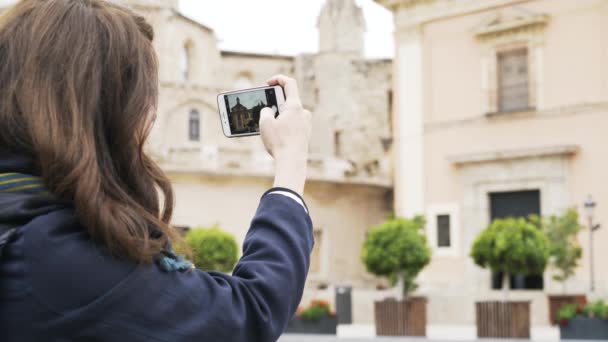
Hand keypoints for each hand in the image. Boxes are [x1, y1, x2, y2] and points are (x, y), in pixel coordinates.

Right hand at [259, 75, 311, 195]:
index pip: (289, 83)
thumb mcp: (265, 123)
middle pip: (288, 99)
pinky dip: (284, 125)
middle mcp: (303, 113)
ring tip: (268, 126)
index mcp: (295, 106)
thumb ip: (265, 111)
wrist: (292, 162)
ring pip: (290, 113)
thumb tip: (269, 111)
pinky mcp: (305, 134)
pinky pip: (293, 124)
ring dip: (279, 115)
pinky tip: (275, 135)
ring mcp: (306, 124)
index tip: (268, 84)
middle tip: (264, 108)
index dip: (278, 79)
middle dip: (274, 102)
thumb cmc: (279, 142)